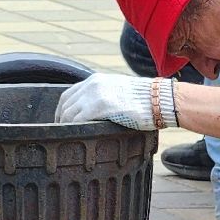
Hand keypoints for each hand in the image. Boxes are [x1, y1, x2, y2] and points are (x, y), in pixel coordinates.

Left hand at [53, 74, 171, 132]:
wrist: (159, 99)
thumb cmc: (144, 101)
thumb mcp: (119, 92)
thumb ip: (104, 98)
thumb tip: (96, 114)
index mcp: (96, 80)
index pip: (68, 95)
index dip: (62, 110)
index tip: (61, 122)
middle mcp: (92, 85)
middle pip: (65, 104)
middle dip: (60, 120)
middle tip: (61, 134)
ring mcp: (95, 95)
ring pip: (68, 113)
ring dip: (64, 127)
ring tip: (66, 139)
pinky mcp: (100, 107)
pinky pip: (77, 120)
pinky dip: (72, 129)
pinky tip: (74, 138)